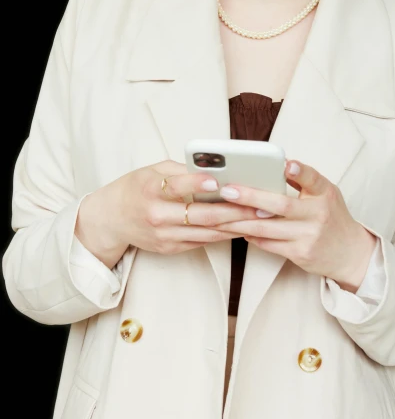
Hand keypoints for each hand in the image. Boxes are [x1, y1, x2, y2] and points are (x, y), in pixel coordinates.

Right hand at [75, 160, 258, 268]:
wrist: (110, 220)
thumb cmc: (135, 188)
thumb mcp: (152, 171)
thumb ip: (181, 171)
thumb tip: (215, 170)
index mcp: (150, 190)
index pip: (175, 186)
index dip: (196, 183)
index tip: (217, 181)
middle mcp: (156, 216)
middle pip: (200, 215)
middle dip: (233, 211)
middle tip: (259, 205)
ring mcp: (163, 236)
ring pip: (206, 232)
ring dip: (235, 226)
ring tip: (258, 218)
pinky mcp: (169, 249)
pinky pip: (201, 242)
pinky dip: (223, 235)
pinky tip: (241, 228)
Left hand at [217, 160, 376, 291]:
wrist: (350, 253)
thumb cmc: (331, 217)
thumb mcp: (326, 194)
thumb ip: (303, 181)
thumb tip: (276, 165)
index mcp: (325, 193)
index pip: (313, 179)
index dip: (300, 171)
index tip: (286, 164)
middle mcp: (318, 214)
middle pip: (281, 205)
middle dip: (251, 197)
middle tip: (227, 190)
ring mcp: (309, 236)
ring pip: (268, 228)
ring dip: (240, 221)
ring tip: (219, 213)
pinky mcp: (301, 254)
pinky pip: (269, 244)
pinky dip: (251, 236)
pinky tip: (236, 229)